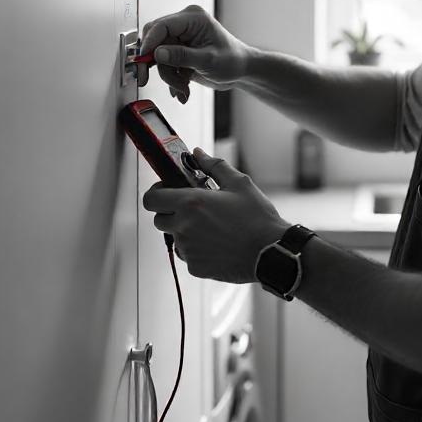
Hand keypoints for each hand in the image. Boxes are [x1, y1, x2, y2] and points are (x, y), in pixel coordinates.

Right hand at [136, 4, 249, 100]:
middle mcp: (183, 25)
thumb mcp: (208, 60)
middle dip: (160, 65)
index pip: (161, 26)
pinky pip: (164, 64)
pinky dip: (172, 78)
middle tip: (163, 81)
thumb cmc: (232, 60)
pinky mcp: (177, 51)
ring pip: (159, 58)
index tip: (143, 60)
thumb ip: (182, 56)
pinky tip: (182, 88)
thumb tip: (158, 53)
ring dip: (169, 77)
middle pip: (156, 42)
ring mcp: (179, 39)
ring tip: (183, 88)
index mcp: (192, 18)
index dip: (150, 43)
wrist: (240, 71)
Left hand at [141, 148, 288, 281]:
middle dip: (171, 212)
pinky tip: (218, 243)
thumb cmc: (257, 219)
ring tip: (212, 227)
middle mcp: (184, 227)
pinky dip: (197, 248)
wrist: (271, 253)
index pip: (151, 199)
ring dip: (185, 231)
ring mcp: (188, 249)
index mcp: (191, 203)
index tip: (167, 191)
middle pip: (159, 219)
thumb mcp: (239, 183)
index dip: (156, 193)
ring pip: (174, 238)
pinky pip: (187, 254)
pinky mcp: (195, 267)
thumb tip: (198, 154)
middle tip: (193, 209)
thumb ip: (214, 166)